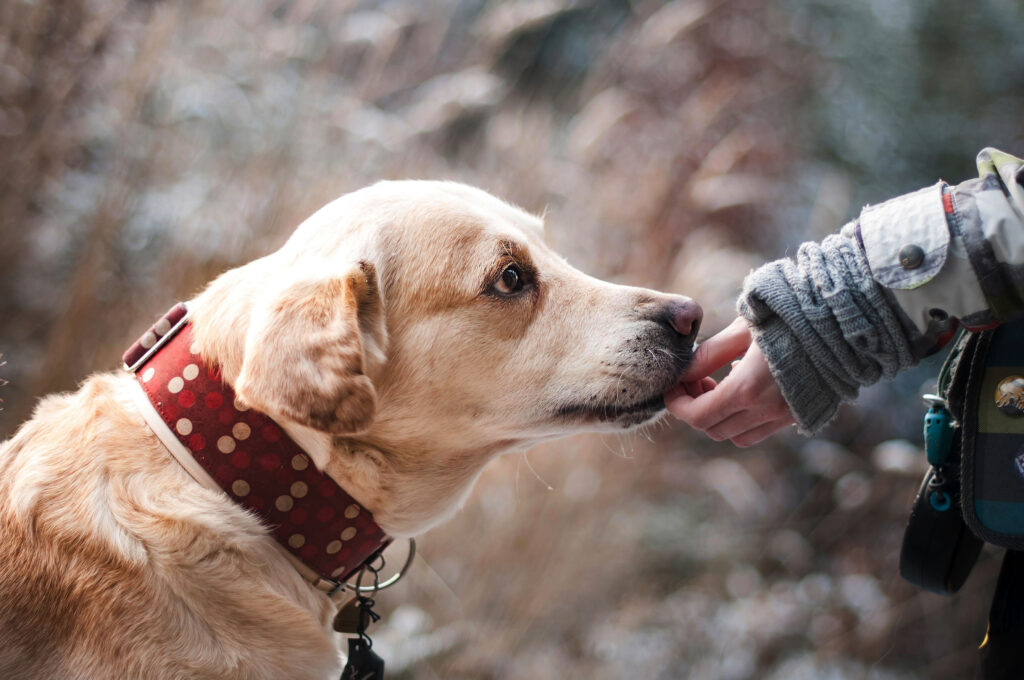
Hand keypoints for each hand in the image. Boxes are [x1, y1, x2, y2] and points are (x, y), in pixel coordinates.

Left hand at [665, 317, 794, 446]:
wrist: (844, 322)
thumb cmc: (789, 316)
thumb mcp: (743, 329)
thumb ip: (710, 354)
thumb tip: (683, 372)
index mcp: (748, 389)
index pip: (698, 416)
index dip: (677, 404)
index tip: (672, 387)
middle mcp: (767, 411)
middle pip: (713, 429)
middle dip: (695, 408)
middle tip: (695, 380)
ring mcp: (785, 416)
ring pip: (736, 436)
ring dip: (719, 417)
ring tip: (718, 385)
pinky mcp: (799, 415)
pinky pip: (760, 430)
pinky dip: (743, 418)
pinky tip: (745, 387)